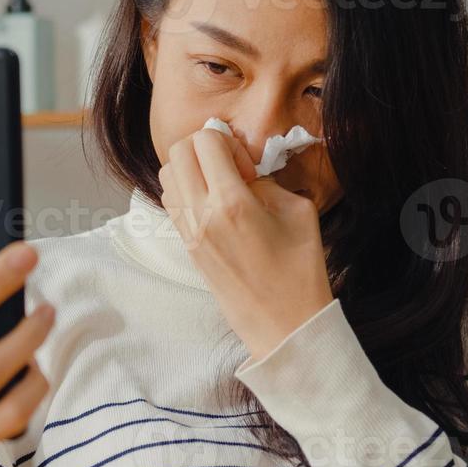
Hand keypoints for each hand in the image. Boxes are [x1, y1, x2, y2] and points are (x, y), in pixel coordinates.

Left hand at [158, 128, 334, 361]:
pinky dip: (186, 190)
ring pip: (167, 175)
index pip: (205, 141)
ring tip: (221, 187)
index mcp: (232, 203)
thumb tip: (245, 172)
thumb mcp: (298, 212)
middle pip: (178, 151)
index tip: (247, 166)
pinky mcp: (187, 247)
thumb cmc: (300, 271)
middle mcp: (201, 215)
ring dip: (191, 169)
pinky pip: (171, 202)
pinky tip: (214, 204)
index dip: (228, 142)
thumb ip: (268, 182)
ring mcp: (189, 233)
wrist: (284, 325)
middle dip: (204, 148)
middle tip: (232, 169)